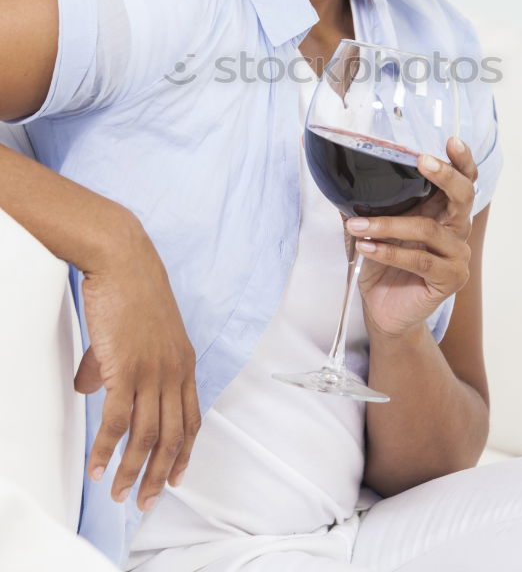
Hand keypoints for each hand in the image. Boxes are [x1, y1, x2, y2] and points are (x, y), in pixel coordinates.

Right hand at [73, 209, 200, 511]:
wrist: (124, 261)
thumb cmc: (131, 290)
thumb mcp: (138, 332)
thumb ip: (118, 365)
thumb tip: (90, 389)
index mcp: (185, 362)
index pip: (192, 417)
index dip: (184, 451)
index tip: (175, 476)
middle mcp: (175, 370)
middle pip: (173, 435)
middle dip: (159, 473)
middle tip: (145, 499)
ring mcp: (152, 371)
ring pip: (147, 434)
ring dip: (133, 469)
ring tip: (120, 492)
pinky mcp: (126, 368)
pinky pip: (117, 421)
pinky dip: (107, 448)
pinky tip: (99, 466)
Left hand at [343, 137, 477, 338]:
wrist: (383, 310)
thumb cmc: (381, 265)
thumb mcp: (372, 226)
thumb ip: (364, 201)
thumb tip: (333, 171)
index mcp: (442, 211)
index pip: (462, 180)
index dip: (461, 160)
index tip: (451, 141)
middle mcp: (456, 230)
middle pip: (463, 196)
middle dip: (443, 175)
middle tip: (421, 161)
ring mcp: (456, 255)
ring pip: (428, 229)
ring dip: (388, 225)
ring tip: (357, 226)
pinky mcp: (450, 279)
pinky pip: (421, 260)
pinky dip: (390, 252)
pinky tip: (367, 248)